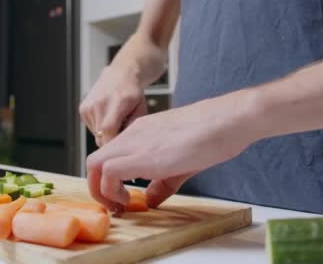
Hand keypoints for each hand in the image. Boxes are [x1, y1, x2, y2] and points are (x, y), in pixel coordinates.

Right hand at [79, 66, 147, 146]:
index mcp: (116, 104)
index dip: (113, 145)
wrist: (121, 74)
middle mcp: (99, 105)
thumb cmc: (133, 93)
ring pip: (96, 134)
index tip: (120, 148)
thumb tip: (122, 146)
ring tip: (114, 118)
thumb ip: (131, 129)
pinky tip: (106, 114)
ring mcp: (89, 107)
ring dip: (105, 132)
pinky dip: (99, 125)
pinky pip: (91, 127)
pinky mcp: (83, 109)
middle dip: (111, 139)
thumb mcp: (140, 111)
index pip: (108, 132)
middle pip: (101, 138)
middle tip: (120, 129)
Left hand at [86, 91, 258, 210]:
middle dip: (97, 187)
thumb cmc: (212, 134)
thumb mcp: (181, 162)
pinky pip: (110, 171)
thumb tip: (151, 200)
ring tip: (122, 204)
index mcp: (140, 133)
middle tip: (115, 204)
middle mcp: (133, 135)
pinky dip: (112, 190)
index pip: (108, 155)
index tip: (120, 197)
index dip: (107, 179)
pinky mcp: (144, 154)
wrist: (228, 119)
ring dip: (102, 190)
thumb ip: (162, 182)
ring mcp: (136, 142)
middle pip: (94, 160)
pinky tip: (131, 200)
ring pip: (95, 164)